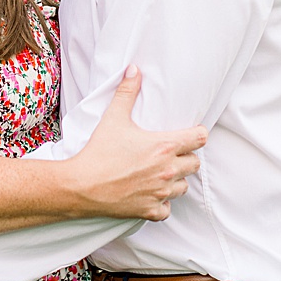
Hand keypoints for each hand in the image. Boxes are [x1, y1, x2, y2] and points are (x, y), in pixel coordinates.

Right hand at [65, 66, 207, 221]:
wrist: (80, 185)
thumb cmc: (98, 151)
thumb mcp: (114, 118)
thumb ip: (127, 92)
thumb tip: (134, 70)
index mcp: (165, 146)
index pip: (200, 138)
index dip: (196, 135)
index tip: (188, 135)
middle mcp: (168, 170)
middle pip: (195, 163)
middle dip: (186, 158)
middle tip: (170, 154)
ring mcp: (160, 192)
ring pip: (183, 187)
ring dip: (175, 180)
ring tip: (160, 174)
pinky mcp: (150, 210)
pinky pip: (167, 209)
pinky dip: (161, 204)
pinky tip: (150, 194)